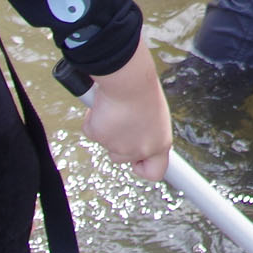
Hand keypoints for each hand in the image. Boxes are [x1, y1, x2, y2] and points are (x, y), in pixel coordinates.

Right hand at [83, 49, 171, 180]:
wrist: (128, 79)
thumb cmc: (143, 89)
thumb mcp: (154, 114)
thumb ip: (147, 130)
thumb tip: (136, 132)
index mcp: (160, 143)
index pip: (155, 173)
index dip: (144, 168)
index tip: (138, 159)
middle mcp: (140, 149)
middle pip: (122, 158)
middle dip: (119, 142)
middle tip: (121, 122)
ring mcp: (118, 146)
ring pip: (107, 144)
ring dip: (108, 129)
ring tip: (116, 109)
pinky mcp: (99, 137)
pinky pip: (92, 131)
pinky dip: (94, 119)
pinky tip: (104, 106)